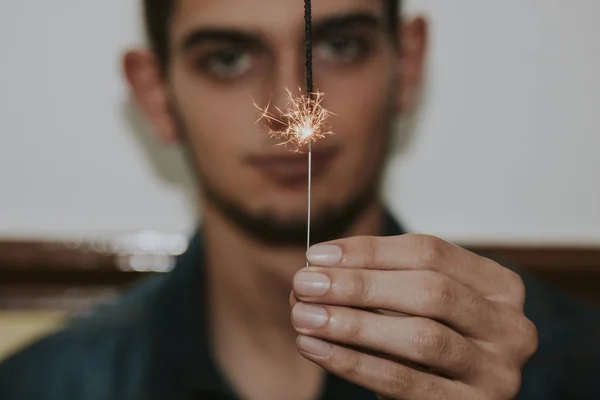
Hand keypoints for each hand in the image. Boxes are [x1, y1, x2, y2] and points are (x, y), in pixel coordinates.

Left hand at [290, 234, 537, 398]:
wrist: (453, 398)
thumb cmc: (430, 341)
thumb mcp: (416, 304)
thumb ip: (379, 283)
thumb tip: (318, 268)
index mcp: (498, 285)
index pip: (430, 251)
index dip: (369, 251)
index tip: (317, 255)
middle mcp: (510, 325)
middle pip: (429, 290)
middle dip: (359, 285)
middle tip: (304, 284)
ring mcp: (497, 371)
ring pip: (422, 336)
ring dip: (353, 324)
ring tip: (304, 316)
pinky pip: (406, 382)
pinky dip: (355, 363)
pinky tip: (318, 349)